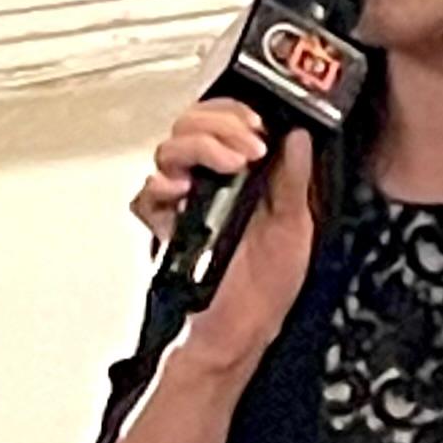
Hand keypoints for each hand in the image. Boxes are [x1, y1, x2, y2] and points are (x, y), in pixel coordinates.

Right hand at [134, 100, 318, 377]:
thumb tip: (296, 136)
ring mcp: (184, 202)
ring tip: (228, 163)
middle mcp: (209, 183)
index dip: (236, 112)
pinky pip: (145, 197)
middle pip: (190, 125)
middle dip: (220, 125)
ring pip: (168, 151)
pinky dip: (158, 187)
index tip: (259, 125)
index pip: (225, 120)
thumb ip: (294, 179)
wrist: (243, 331)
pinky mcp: (166, 228)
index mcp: (242, 176)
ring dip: (198, 147)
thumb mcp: (296, 226)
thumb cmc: (266, 287)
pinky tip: (181, 190)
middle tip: (247, 147)